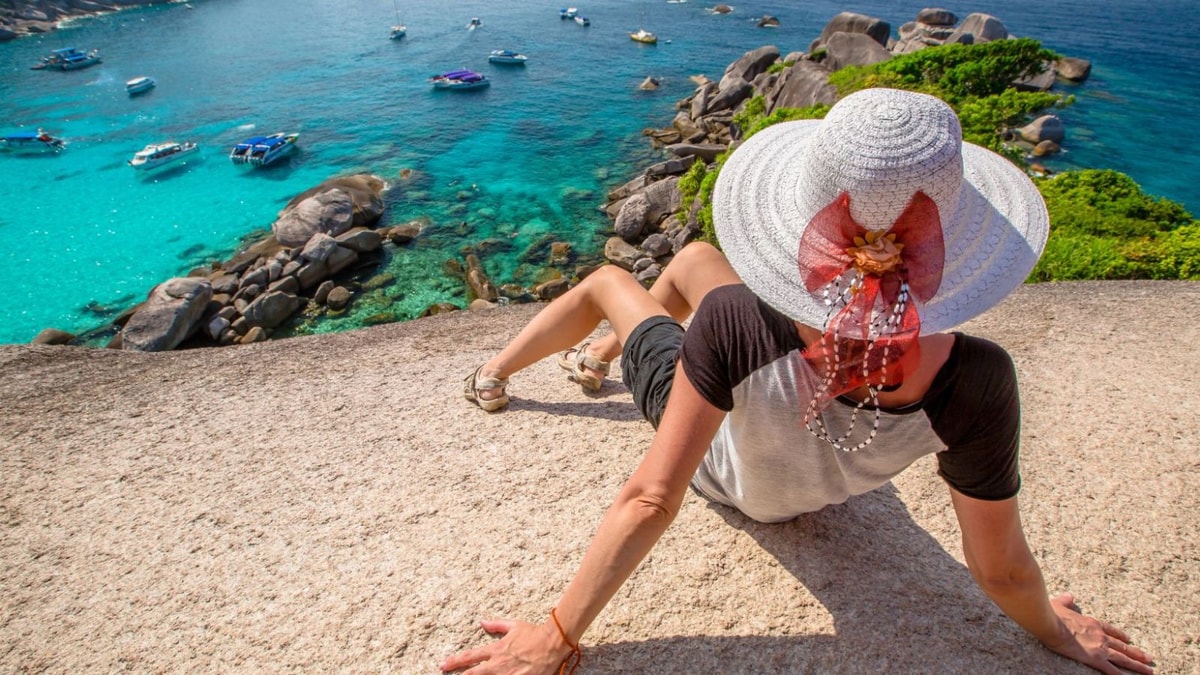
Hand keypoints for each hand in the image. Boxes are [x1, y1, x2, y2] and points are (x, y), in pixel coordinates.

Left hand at [441, 618, 572, 674]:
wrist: (552, 643)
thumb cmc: (534, 633)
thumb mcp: (514, 625)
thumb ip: (496, 625)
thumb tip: (482, 622)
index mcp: (496, 649)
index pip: (470, 656)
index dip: (455, 661)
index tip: (444, 664)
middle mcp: (498, 664)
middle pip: (473, 673)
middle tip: (445, 674)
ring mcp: (507, 674)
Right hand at [1045, 593, 1154, 673]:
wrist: (1051, 624)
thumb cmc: (1052, 614)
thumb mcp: (1060, 604)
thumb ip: (1067, 601)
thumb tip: (1070, 595)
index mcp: (1093, 623)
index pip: (1111, 630)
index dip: (1121, 635)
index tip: (1129, 639)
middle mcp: (1100, 636)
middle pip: (1123, 646)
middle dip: (1136, 652)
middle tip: (1149, 657)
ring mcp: (1100, 648)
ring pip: (1123, 658)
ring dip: (1137, 664)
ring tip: (1149, 669)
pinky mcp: (1095, 659)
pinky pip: (1111, 670)